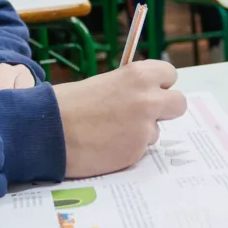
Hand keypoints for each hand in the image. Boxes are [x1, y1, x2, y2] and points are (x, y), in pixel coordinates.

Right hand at [55, 60, 185, 177]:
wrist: (48, 131)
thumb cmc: (68, 104)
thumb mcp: (105, 83)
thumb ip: (130, 88)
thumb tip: (145, 95)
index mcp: (139, 75)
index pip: (170, 74)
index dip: (159, 84)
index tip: (150, 89)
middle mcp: (148, 100)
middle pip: (179, 104)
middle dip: (164, 109)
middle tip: (143, 114)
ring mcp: (145, 129)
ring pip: (157, 130)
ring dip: (141, 132)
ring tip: (111, 132)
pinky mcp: (136, 152)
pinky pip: (140, 149)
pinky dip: (127, 149)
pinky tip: (105, 145)